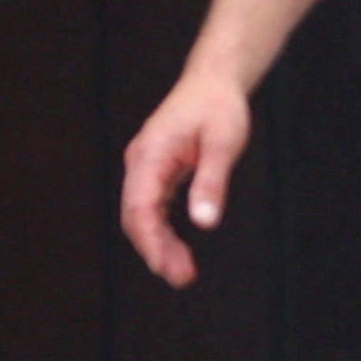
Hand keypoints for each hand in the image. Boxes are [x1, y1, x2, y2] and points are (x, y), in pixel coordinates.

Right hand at [120, 68, 253, 287]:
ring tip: (182, 272)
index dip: (151, 240)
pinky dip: (161, 230)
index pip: (140, 206)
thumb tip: (205, 222)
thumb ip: (212, 182)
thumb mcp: (223, 143)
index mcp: (151, 154)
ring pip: (143, 215)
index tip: (165, 266)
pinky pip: (152, 207)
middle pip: (136, 216)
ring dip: (158, 244)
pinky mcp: (156, 172)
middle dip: (155, 250)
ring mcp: (145, 168)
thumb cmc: (219, 107)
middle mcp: (141, 162)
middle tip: (181, 278)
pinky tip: (176, 250)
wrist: (212, 82)